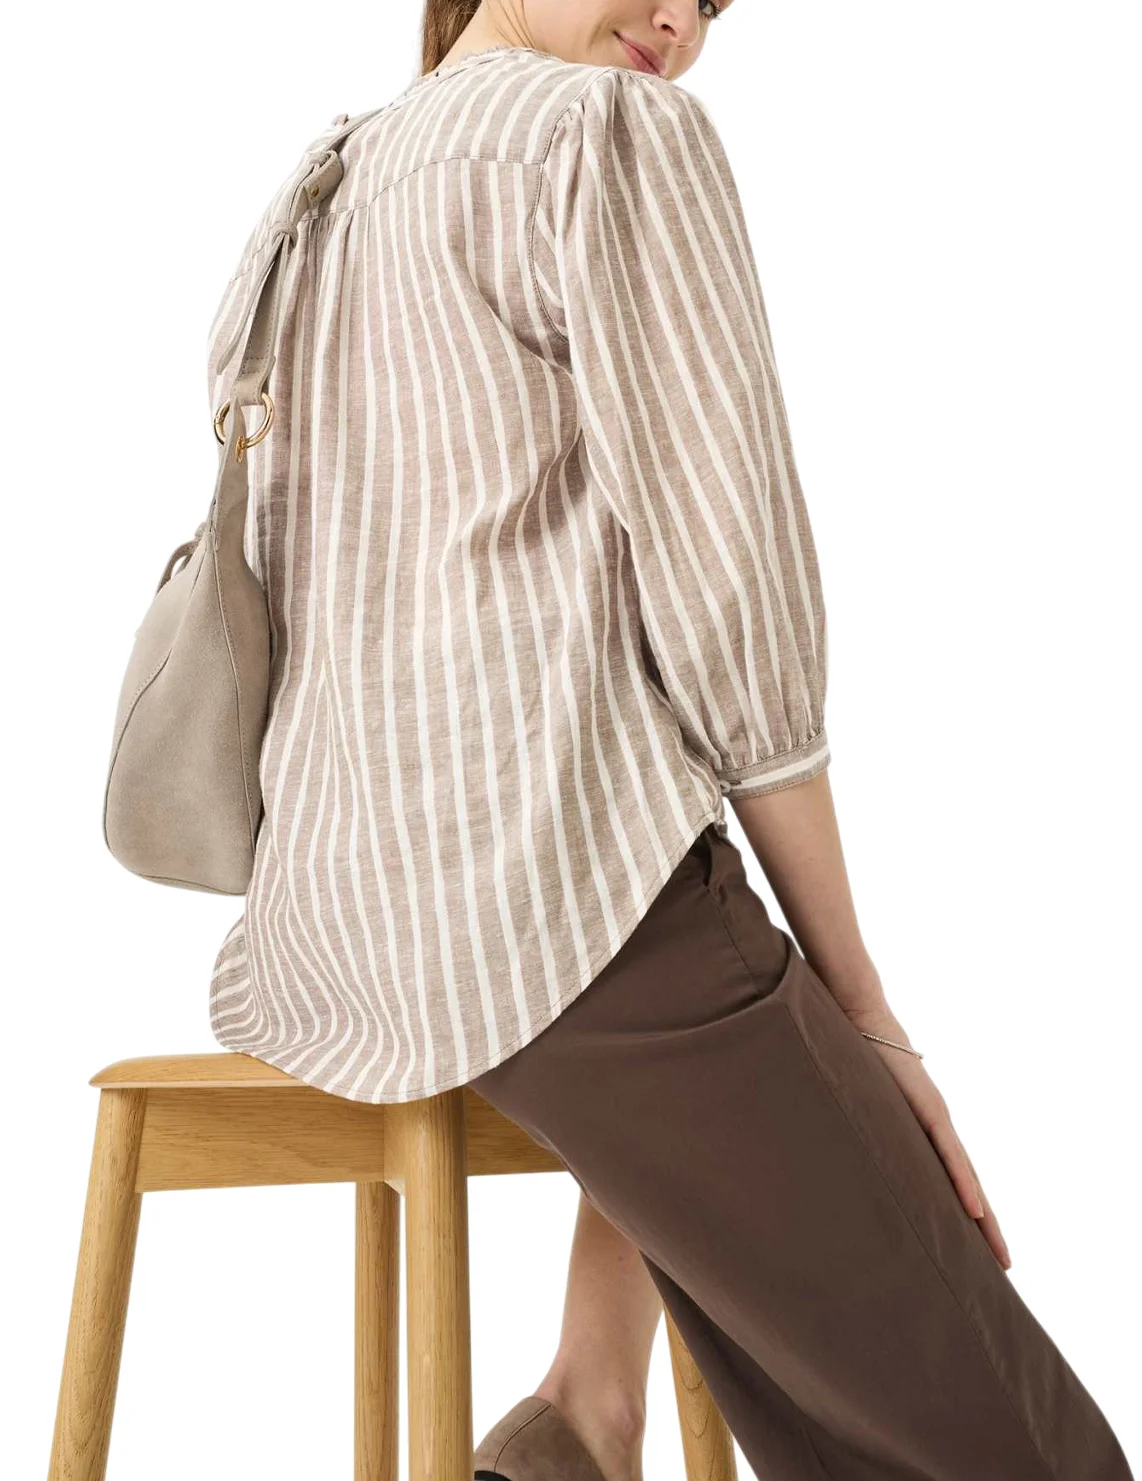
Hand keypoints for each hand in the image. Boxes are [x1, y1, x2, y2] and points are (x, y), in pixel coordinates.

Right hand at [843, 1001, 1011, 1271]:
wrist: (857, 1013)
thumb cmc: (848, 1051)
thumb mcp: (854, 1102)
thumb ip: (853, 1125)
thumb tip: (830, 1149)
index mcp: (917, 1130)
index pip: (947, 1180)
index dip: (962, 1213)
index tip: (973, 1249)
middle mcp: (935, 1128)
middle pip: (967, 1189)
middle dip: (986, 1231)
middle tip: (1001, 1268)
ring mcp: (935, 1119)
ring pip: (967, 1180)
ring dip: (986, 1222)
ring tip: (999, 1257)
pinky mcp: (928, 1110)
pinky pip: (949, 1157)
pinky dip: (964, 1186)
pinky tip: (977, 1214)